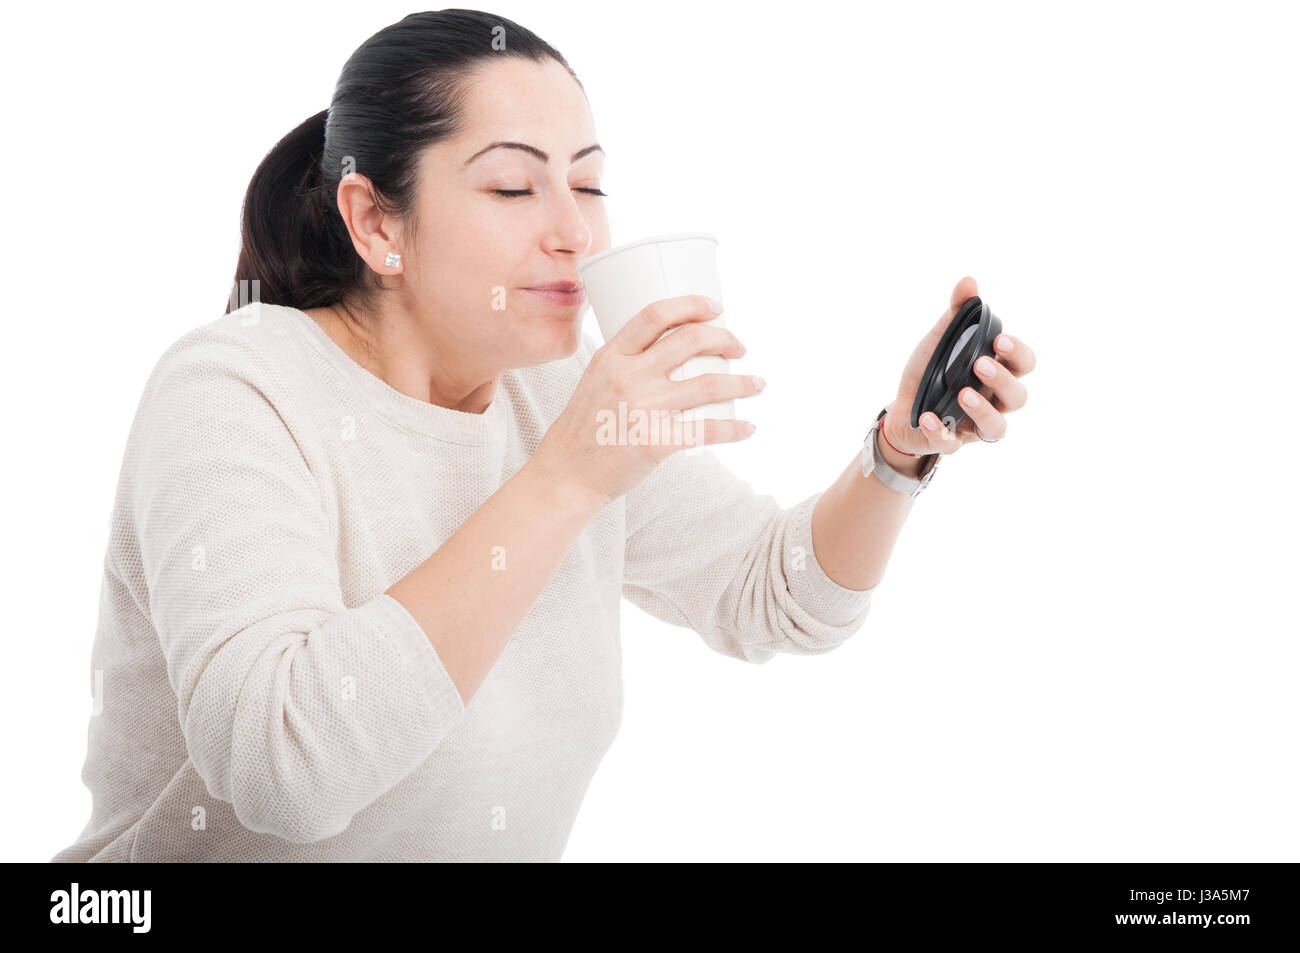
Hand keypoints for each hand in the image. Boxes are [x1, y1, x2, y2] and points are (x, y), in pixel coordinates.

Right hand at [533, 294, 761, 505]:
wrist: (567, 474)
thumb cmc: (584, 428)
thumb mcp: (594, 380)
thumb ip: (627, 362)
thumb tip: (671, 349)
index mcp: (611, 356)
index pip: (655, 314)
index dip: (691, 304)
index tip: (716, 307)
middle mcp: (627, 377)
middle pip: (690, 340)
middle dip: (726, 338)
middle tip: (740, 348)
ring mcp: (643, 409)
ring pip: (708, 384)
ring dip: (742, 382)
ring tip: (758, 383)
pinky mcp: (655, 442)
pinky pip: (707, 430)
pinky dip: (735, 429)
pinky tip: (749, 428)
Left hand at [883, 276, 1036, 455]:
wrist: (902, 408)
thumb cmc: (932, 372)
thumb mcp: (941, 340)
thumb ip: (957, 314)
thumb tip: (968, 282)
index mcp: (997, 373)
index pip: (1024, 365)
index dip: (1019, 354)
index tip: (1000, 340)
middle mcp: (994, 401)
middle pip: (1018, 397)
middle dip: (1003, 381)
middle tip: (980, 364)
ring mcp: (974, 426)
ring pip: (996, 428)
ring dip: (982, 410)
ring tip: (963, 393)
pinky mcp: (951, 442)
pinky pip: (952, 444)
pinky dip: (941, 432)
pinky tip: (929, 418)